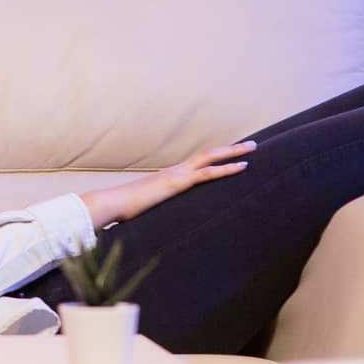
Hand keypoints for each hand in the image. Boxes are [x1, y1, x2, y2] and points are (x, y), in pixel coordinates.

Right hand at [81, 141, 256, 228]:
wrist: (111, 203)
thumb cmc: (123, 209)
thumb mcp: (144, 208)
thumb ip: (154, 208)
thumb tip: (154, 218)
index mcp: (168, 176)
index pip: (196, 162)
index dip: (215, 158)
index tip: (231, 154)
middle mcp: (174, 170)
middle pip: (207, 154)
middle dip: (231, 149)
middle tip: (251, 145)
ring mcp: (176, 174)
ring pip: (210, 157)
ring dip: (233, 152)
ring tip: (252, 149)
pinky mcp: (177, 183)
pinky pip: (206, 174)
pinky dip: (226, 169)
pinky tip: (242, 167)